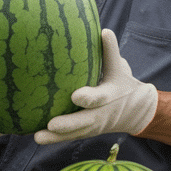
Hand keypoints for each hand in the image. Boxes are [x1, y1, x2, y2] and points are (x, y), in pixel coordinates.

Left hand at [34, 29, 156, 144]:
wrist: (135, 112)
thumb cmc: (122, 84)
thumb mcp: (119, 68)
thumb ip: (110, 52)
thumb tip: (104, 31)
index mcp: (109, 96)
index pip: (99, 98)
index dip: (89, 98)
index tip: (75, 96)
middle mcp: (101, 114)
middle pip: (84, 122)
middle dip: (68, 124)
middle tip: (51, 124)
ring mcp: (93, 126)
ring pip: (74, 134)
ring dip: (56, 137)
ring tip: (37, 136)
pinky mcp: (85, 132)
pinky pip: (69, 137)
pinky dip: (54, 139)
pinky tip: (36, 137)